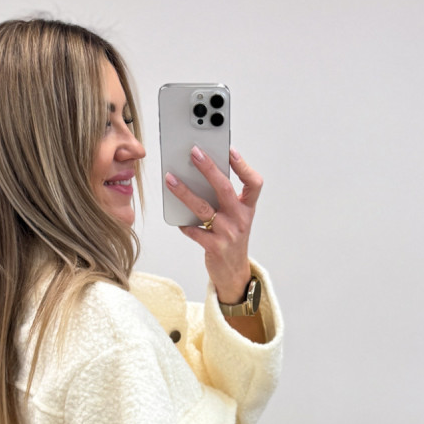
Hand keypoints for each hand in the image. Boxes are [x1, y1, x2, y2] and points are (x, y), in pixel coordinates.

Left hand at [165, 146, 262, 303]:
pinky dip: (184, 224)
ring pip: (203, 208)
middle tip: (195, 152)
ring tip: (171, 179)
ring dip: (185, 192)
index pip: (253, 184)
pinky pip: (194, 231)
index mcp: (247, 209)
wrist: (234, 273)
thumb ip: (225, 199)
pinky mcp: (214, 247)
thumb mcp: (236, 218)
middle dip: (209, 168)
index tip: (230, 151)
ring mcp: (227, 234)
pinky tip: (178, 220)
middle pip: (224, 189)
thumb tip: (201, 174)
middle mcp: (240, 219)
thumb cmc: (232, 239)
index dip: (243, 166)